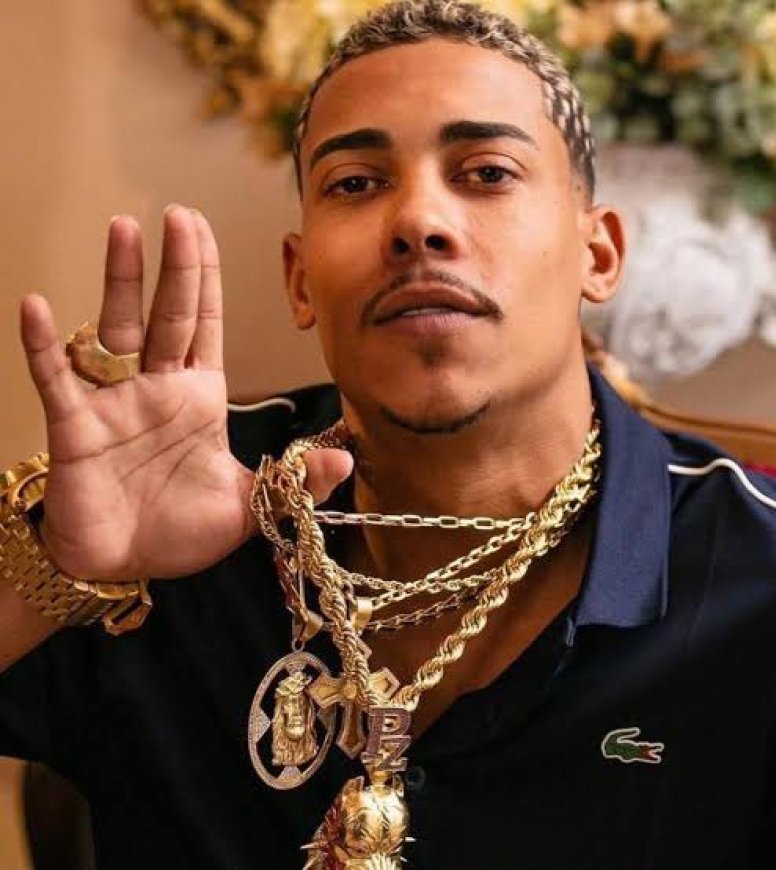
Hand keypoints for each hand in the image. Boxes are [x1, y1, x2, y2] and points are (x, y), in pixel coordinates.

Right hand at [19, 206, 350, 580]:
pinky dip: (45, 347)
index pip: (204, 325)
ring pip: (114, 330)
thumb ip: (292, 482)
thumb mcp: (248, 507)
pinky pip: (55, 380)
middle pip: (168, 314)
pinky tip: (37, 307)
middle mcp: (156, 388)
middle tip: (179, 214)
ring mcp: (113, 403)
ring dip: (118, 282)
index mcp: (198, 398)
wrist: (123, 564)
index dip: (206, 279)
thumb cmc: (179, 530)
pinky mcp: (75, 428)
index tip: (203, 231)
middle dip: (176, 265)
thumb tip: (344, 457)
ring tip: (123, 230)